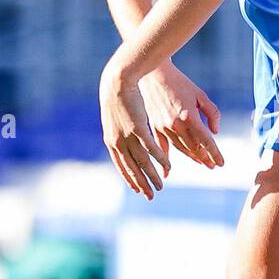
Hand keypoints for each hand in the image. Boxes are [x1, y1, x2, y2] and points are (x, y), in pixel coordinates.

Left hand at [99, 66, 171, 199]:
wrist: (117, 81)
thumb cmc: (117, 96)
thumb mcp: (115, 117)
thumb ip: (119, 131)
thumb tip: (122, 139)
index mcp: (111, 141)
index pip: (121, 165)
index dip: (129, 178)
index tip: (137, 189)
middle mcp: (118, 142)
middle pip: (131, 169)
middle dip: (141, 184)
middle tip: (150, 196)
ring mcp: (127, 136)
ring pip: (142, 162)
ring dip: (153, 175)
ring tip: (161, 185)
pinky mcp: (138, 128)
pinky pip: (151, 148)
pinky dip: (159, 159)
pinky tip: (167, 166)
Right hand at [138, 62, 223, 169]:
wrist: (154, 75)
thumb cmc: (180, 83)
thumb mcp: (200, 94)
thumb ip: (211, 113)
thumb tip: (215, 132)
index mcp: (189, 116)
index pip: (206, 140)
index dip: (215, 153)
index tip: (221, 163)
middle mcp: (176, 125)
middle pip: (194, 148)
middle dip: (205, 158)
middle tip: (213, 166)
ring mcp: (163, 127)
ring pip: (180, 149)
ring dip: (192, 157)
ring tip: (202, 163)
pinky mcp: (154, 127)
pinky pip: (161, 147)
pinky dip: (165, 161)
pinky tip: (167, 173)